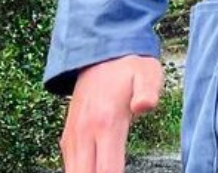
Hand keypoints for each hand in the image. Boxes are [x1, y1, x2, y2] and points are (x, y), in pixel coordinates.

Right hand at [60, 55, 162, 172]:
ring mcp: (73, 137)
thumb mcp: (147, 73)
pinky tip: (97, 170)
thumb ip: (148, 91)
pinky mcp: (68, 138)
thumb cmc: (128, 68)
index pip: (107, 170)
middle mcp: (84, 133)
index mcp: (105, 122)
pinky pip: (70, 166)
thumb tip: (145, 106)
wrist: (98, 56)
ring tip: (109, 171)